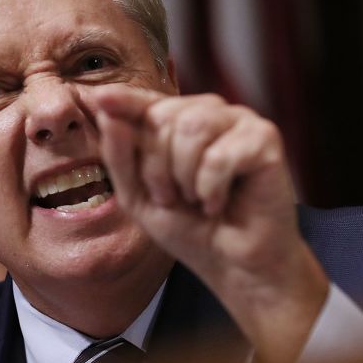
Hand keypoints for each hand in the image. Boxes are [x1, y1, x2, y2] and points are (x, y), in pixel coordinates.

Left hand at [93, 85, 327, 362]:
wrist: (232, 264)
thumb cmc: (188, 227)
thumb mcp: (136, 194)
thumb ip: (119, 153)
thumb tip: (106, 108)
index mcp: (175, 121)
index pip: (144, 102)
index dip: (123, 100)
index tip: (98, 98)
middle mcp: (207, 112)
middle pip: (162, 117)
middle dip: (156, 167)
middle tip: (172, 198)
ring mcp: (238, 121)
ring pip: (191, 128)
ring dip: (183, 177)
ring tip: (195, 200)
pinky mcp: (265, 139)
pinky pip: (220, 155)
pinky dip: (211, 188)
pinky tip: (218, 203)